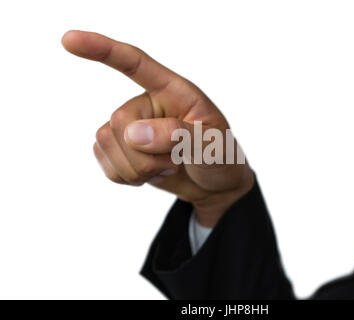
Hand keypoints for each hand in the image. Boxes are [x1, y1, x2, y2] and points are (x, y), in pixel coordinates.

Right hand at [62, 31, 253, 226]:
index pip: (134, 63)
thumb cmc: (220, 157)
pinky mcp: (123, 151)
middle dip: (146, 155)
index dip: (102, 50)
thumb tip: (132, 133)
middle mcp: (146, 105)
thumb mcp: (213, 144)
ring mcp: (132, 128)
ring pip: (106, 145)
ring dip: (139, 169)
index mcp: (172, 91)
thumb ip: (178, 135)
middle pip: (117, 121)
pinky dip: (129, 179)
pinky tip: (153, 174)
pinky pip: (107, 165)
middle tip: (176, 161)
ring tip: (167, 166)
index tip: (70, 40)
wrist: (215, 185)